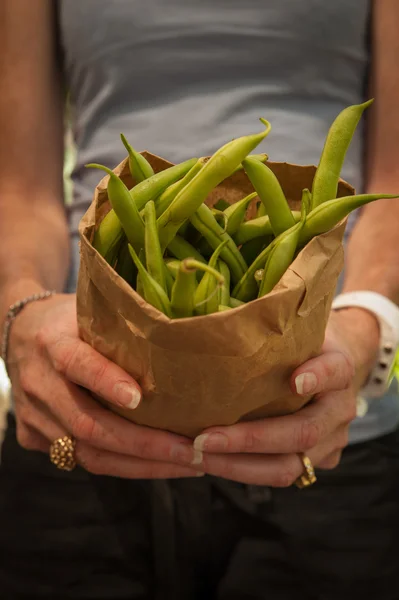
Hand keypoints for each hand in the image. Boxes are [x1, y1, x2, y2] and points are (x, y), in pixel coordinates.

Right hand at [7, 293, 201, 478]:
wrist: (18, 333)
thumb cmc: (66, 320)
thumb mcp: (88, 311)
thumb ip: (120, 327)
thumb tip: (180, 341)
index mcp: (51, 343)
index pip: (76, 363)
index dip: (105, 381)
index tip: (139, 397)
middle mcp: (38, 383)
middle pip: (87, 424)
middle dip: (143, 443)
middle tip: (190, 450)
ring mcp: (33, 416)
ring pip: (88, 454)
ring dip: (142, 464)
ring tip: (187, 464)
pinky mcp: (33, 437)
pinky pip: (82, 460)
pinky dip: (125, 466)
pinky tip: (161, 464)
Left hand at [191, 308, 379, 485]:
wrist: (331, 364)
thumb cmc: (301, 342)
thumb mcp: (295, 327)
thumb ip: (276, 330)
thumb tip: (220, 328)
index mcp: (339, 370)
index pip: (335, 371)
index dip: (318, 377)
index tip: (295, 381)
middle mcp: (340, 410)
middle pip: (303, 433)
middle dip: (250, 440)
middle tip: (204, 438)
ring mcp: (331, 442)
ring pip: (288, 468)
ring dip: (237, 466)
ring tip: (196, 456)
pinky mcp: (314, 462)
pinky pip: (276, 474)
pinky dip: (238, 471)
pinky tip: (205, 462)